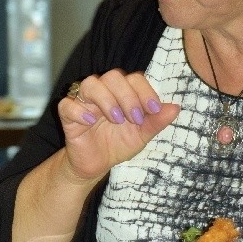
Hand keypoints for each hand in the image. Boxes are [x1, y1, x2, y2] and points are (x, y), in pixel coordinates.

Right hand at [57, 69, 179, 180]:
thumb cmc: (118, 143)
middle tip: (134, 118)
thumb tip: (175, 108)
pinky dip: (78, 110)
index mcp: (122, 93)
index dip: (145, 91)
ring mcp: (84, 102)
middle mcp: (103, 92)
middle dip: (127, 96)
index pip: (134, 78)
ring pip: (90, 84)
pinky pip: (67, 104)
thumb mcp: (141, 135)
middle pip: (113, 76)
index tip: (153, 110)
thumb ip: (156, 121)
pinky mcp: (68, 116)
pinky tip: (90, 122)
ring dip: (106, 99)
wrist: (97, 164)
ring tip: (116, 119)